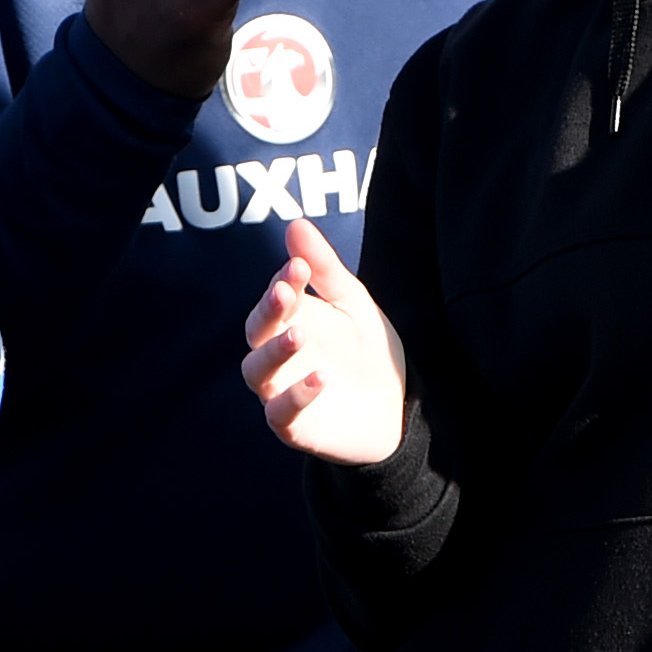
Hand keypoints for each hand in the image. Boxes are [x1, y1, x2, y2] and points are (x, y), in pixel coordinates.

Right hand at [240, 218, 404, 465]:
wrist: (396, 409)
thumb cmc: (366, 352)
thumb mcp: (352, 303)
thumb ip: (325, 268)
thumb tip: (294, 223)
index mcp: (289, 322)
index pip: (274, 300)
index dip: (282, 282)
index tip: (299, 266)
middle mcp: (277, 357)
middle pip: (255, 333)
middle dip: (267, 312)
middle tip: (286, 293)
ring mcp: (282, 392)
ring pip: (257, 372)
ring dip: (273, 352)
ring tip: (297, 335)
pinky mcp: (295, 427)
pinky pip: (282, 414)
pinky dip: (296, 396)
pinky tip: (320, 378)